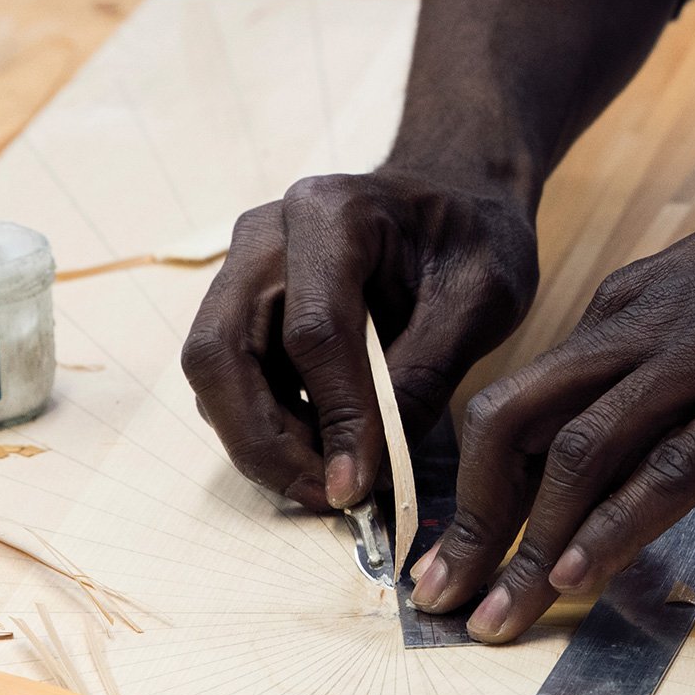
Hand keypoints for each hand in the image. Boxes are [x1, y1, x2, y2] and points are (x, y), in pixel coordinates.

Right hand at [182, 169, 537, 509]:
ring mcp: (244, 266)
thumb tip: (370, 468)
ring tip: (327, 482)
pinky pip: (232, 376)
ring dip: (259, 440)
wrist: (456, 198)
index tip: (358, 485)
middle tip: (320, 496)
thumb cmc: (474, 238)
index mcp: (331, 213)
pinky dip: (265, 425)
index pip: (312, 331)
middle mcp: (267, 234)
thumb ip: (425, 375)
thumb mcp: (480, 300)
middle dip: (262, 441)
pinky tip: (319, 451)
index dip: (332, 417)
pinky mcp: (244, 303)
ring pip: (214, 371)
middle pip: (221, 351)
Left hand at [410, 116, 694, 641]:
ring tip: (494, 617)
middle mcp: (643, 323)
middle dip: (468, 519)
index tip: (459, 547)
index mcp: (630, 302)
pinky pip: (672, 463)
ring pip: (577, 451)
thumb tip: (650, 424)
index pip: (522, 400)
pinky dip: (617, 526)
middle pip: (512, 422)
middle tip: (437, 595)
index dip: (477, 483)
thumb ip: (678, 351)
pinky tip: (582, 576)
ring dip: (526, 545)